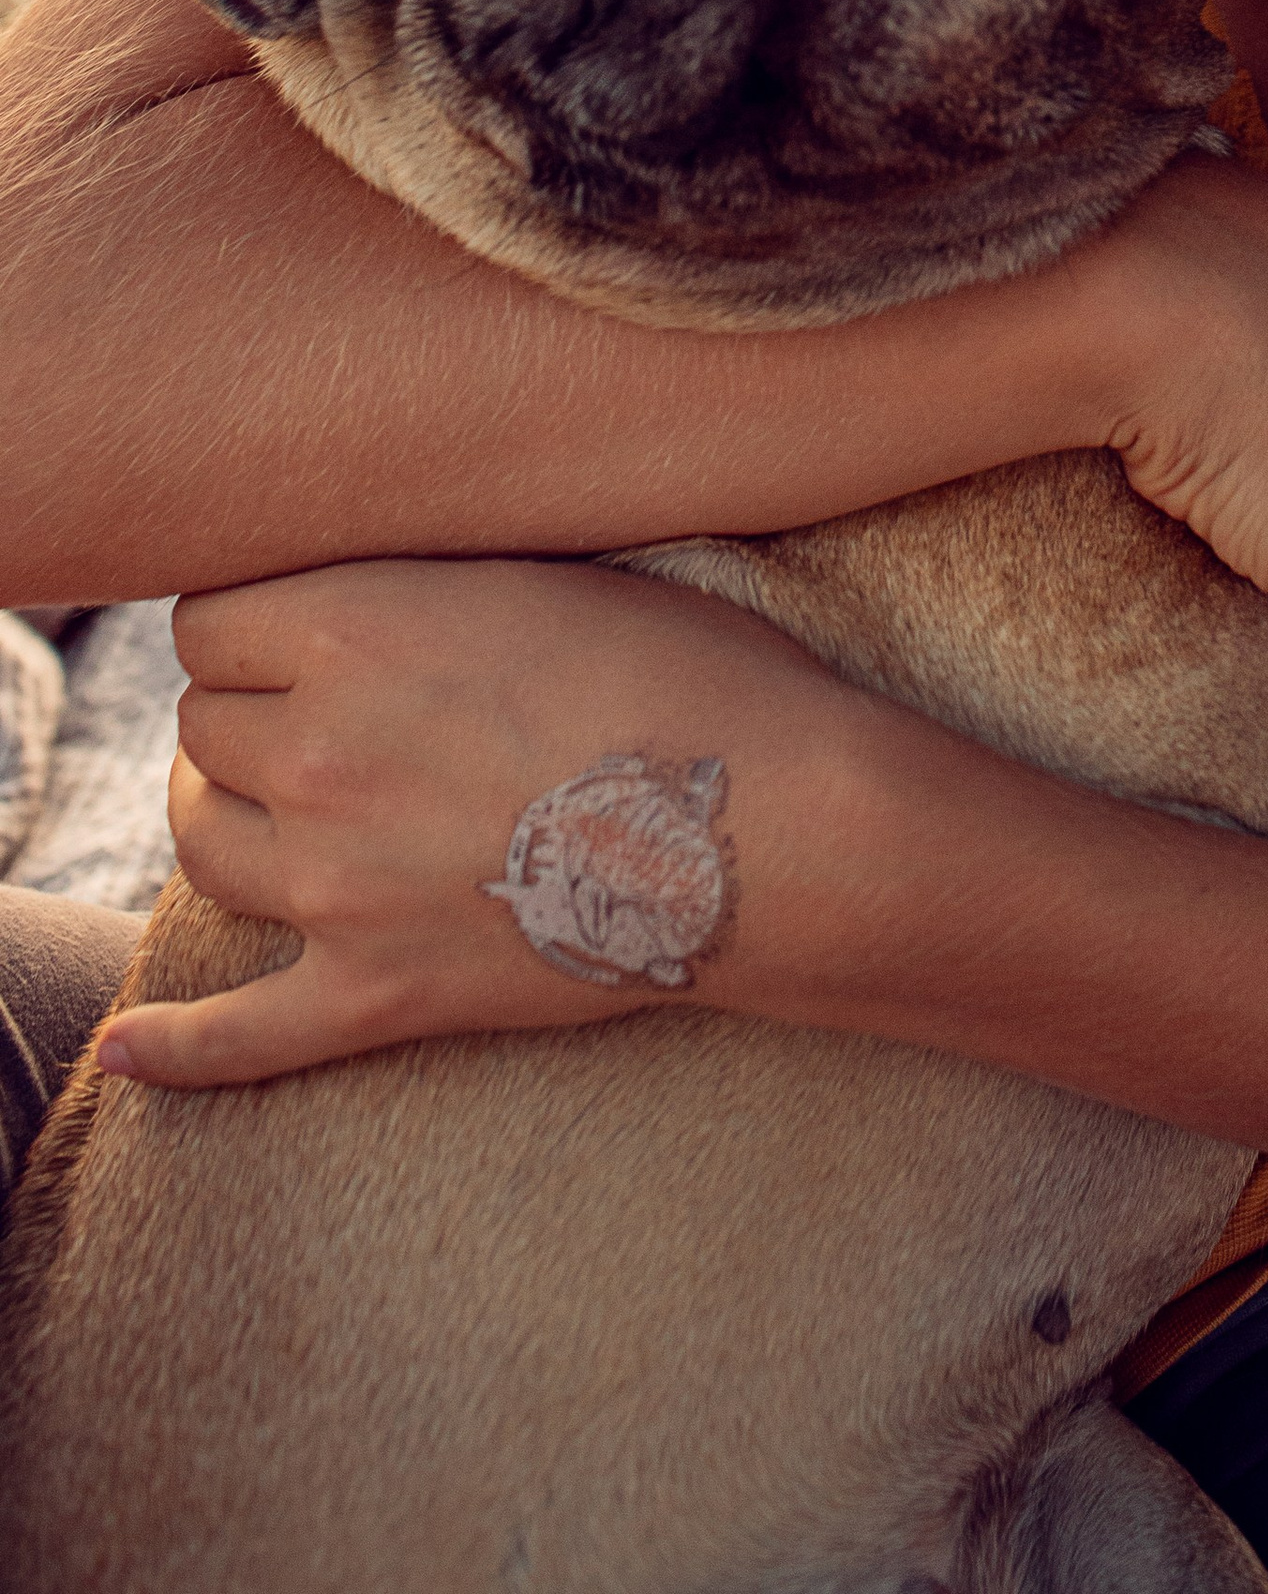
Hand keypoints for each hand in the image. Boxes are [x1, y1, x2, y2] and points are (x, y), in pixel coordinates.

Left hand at [96, 556, 858, 1088]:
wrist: (775, 828)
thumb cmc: (692, 675)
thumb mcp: (548, 575)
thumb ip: (420, 587)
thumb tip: (354, 597)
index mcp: (356, 630)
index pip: (210, 620)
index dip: (258, 623)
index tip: (308, 632)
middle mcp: (320, 753)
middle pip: (205, 726)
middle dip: (256, 713)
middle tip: (336, 714)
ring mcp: (337, 884)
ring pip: (203, 841)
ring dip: (227, 816)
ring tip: (278, 804)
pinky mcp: (376, 990)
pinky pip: (239, 1034)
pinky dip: (177, 1051)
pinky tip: (127, 1057)